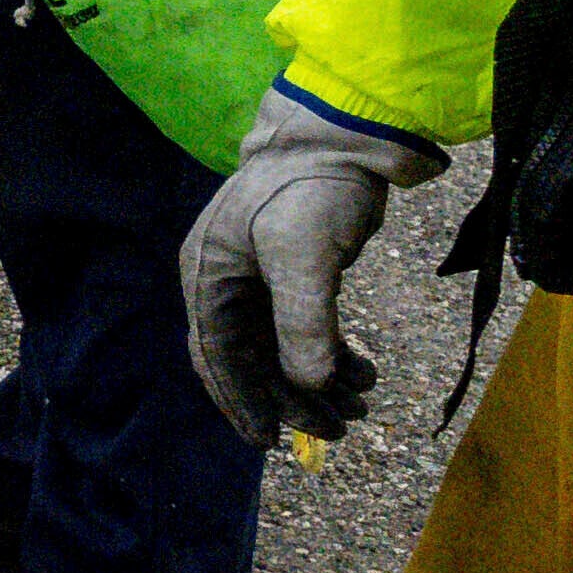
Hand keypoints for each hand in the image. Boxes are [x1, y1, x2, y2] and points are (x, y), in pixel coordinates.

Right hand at [180, 86, 447, 442]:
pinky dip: (331, 355)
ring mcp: (259, 278)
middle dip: (294, 398)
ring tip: (362, 405)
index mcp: (209, 276)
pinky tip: (362, 372)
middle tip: (340, 429)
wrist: (346, 132)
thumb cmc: (313, 186)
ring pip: (281, 349)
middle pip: (252, 359)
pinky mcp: (294, 272)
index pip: (216, 356)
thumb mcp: (305, 253)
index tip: (272, 441)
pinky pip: (305, 330)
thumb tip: (305, 384)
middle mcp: (226, 281)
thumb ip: (302, 321)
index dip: (242, 402)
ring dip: (318, 382)